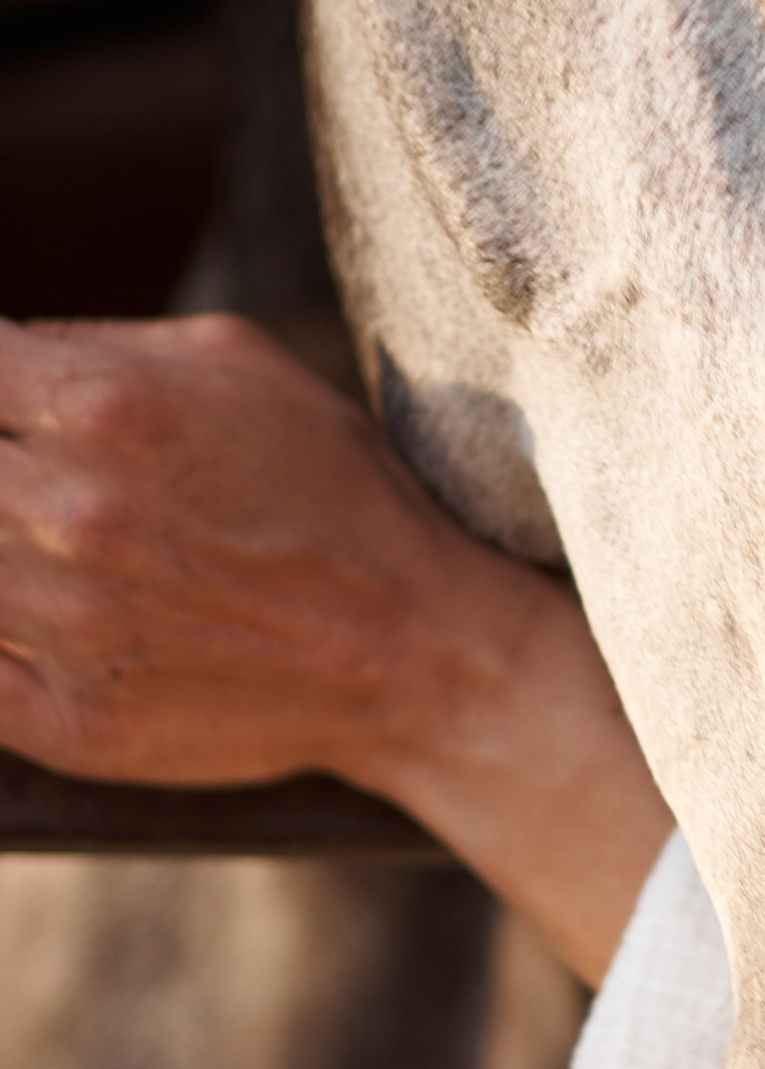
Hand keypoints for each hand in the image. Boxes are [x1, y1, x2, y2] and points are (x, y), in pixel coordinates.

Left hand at [0, 311, 669, 983]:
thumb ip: (94, 344)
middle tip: (50, 501)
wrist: (419, 653)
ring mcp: (70, 628)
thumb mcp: (237, 363)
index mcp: (98, 408)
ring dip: (7, 564)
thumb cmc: (335, 496)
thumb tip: (2, 360)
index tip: (15, 423)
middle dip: (6, 477)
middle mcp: (71, 515)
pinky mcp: (77, 724)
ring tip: (67, 564)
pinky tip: (37, 631)